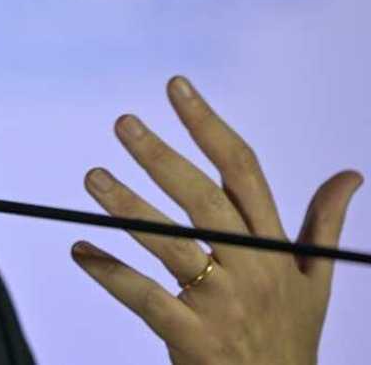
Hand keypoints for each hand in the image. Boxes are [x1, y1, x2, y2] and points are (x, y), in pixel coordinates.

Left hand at [70, 76, 361, 364]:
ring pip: (171, 244)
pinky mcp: (193, 338)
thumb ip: (323, 223)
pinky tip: (80, 251)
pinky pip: (146, 298)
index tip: (176, 86)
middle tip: (124, 123)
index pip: (243, 171)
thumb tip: (350, 174)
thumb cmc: (291, 336)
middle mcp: (252, 269)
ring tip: (92, 176)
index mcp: (276, 247)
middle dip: (162, 157)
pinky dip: (110, 274)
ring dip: (128, 207)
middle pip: (204, 200)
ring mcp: (223, 304)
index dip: (208, 125)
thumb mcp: (316, 280)